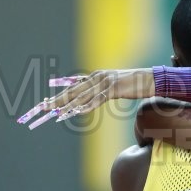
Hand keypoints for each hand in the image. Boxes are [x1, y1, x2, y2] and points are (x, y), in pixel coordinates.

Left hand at [17, 69, 154, 127]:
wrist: (150, 79)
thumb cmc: (133, 85)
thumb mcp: (113, 87)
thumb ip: (100, 90)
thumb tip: (91, 99)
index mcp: (94, 77)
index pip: (72, 87)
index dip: (57, 96)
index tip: (44, 103)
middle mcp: (96, 78)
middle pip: (71, 92)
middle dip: (55, 101)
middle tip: (40, 108)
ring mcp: (104, 83)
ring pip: (81, 96)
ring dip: (66, 106)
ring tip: (53, 113)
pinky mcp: (113, 89)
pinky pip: (96, 100)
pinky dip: (85, 106)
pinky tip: (75, 111)